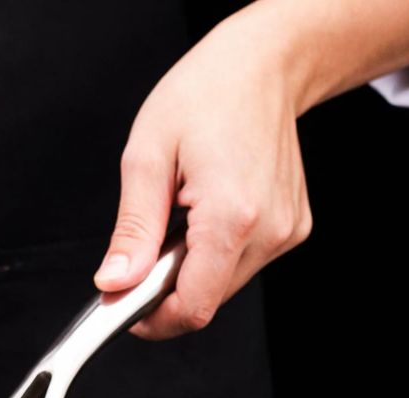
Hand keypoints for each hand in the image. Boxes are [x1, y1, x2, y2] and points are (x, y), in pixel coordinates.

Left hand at [93, 15, 310, 339]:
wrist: (261, 67)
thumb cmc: (204, 97)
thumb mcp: (146, 158)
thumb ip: (132, 230)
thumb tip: (114, 282)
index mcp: (233, 215)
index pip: (193, 306)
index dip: (151, 319)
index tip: (122, 308)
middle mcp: (270, 230)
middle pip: (206, 299)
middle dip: (166, 286)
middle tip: (145, 244)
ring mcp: (287, 231)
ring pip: (223, 284)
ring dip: (190, 267)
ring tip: (179, 215)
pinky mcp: (293, 228)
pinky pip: (241, 262)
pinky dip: (213, 251)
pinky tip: (205, 211)